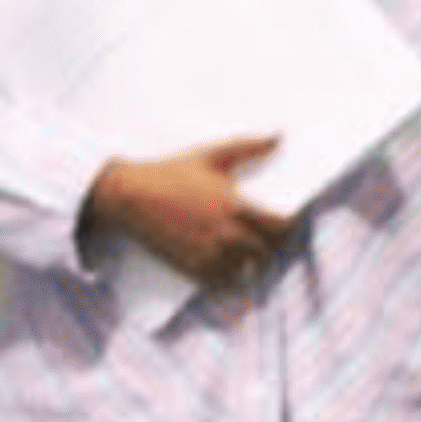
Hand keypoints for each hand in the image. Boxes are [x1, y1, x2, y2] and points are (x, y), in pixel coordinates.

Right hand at [85, 134, 294, 288]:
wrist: (129, 196)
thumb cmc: (171, 173)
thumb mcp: (211, 155)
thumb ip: (248, 147)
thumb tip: (279, 136)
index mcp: (235, 206)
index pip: (281, 226)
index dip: (291, 228)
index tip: (290, 225)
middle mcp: (227, 233)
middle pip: (270, 251)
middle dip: (276, 248)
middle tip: (275, 243)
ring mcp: (210, 254)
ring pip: (249, 270)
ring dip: (255, 264)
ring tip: (253, 256)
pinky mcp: (192, 269)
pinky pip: (224, 285)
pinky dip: (233, 283)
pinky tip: (234, 275)